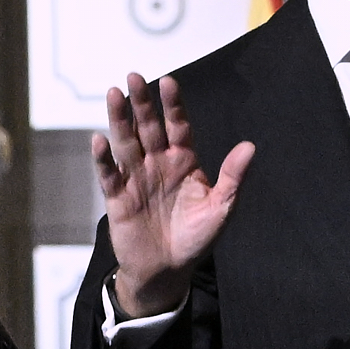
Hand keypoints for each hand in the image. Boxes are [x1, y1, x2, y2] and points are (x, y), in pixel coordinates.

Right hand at [91, 73, 252, 317]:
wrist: (168, 271)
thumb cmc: (196, 239)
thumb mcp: (221, 209)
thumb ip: (233, 178)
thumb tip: (250, 146)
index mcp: (183, 161)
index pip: (178, 126)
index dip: (173, 105)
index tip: (169, 82)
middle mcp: (157, 164)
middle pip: (148, 127)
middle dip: (142, 103)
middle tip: (134, 77)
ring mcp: (136, 178)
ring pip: (126, 142)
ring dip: (119, 119)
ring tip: (114, 94)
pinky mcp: (118, 198)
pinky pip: (109, 174)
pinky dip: (103, 158)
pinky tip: (99, 140)